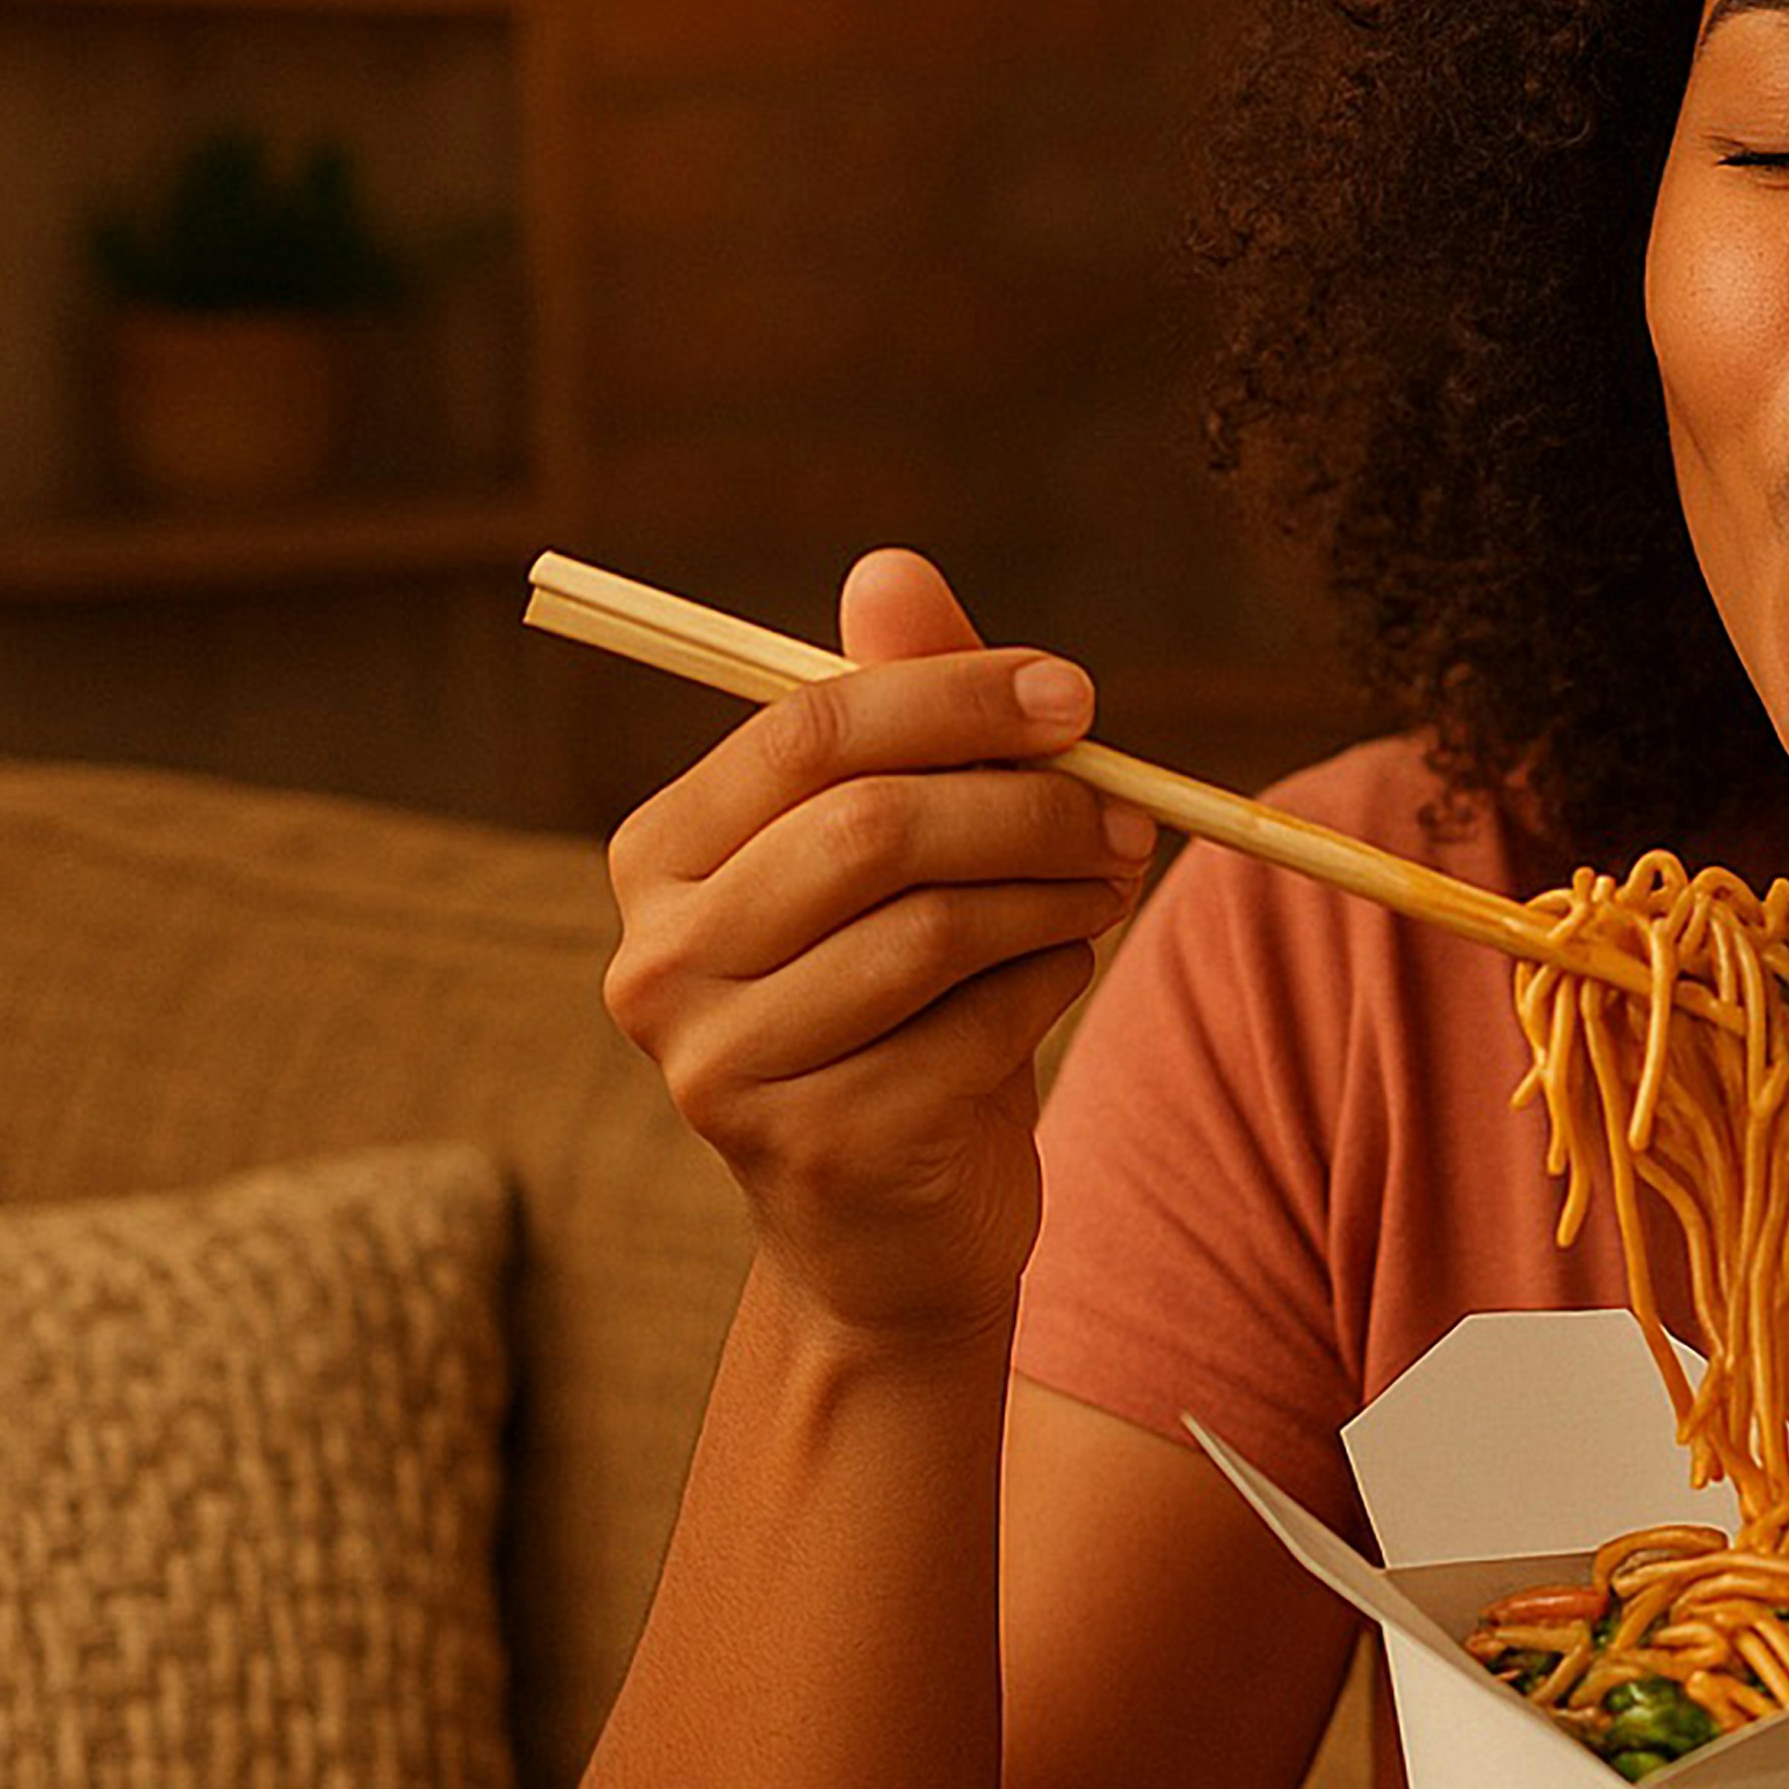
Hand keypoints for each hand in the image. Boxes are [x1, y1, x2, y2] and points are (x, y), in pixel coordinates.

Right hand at [599, 548, 1155, 1347]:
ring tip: (1110, 883)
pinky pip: (974, 1028)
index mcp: (659, 856)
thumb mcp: (903, 851)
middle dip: (1028, 802)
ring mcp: (722, 1068)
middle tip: (1128, 806)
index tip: (1079, 694)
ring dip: (1057, 893)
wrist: (891, 1223)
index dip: (955, 697)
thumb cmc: (900, 1002)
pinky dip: (1049, 984)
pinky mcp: (816, 1149)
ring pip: (932, 929)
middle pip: (871, 828)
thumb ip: (902, 716)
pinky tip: (1061, 978)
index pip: (806, 732)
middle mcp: (659, 961)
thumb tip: (890, 566)